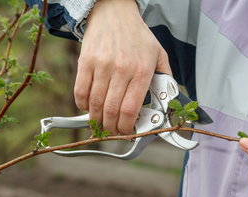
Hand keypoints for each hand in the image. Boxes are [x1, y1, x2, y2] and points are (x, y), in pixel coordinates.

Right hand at [75, 0, 171, 133]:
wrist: (115, 13)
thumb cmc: (137, 36)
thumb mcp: (159, 54)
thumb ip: (165, 78)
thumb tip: (167, 100)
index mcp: (142, 70)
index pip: (131, 108)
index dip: (127, 127)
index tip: (126, 132)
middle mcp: (121, 69)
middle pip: (111, 110)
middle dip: (111, 128)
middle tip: (112, 131)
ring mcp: (101, 65)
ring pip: (95, 104)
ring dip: (96, 119)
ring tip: (100, 123)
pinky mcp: (85, 61)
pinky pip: (80, 91)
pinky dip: (83, 105)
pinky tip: (88, 108)